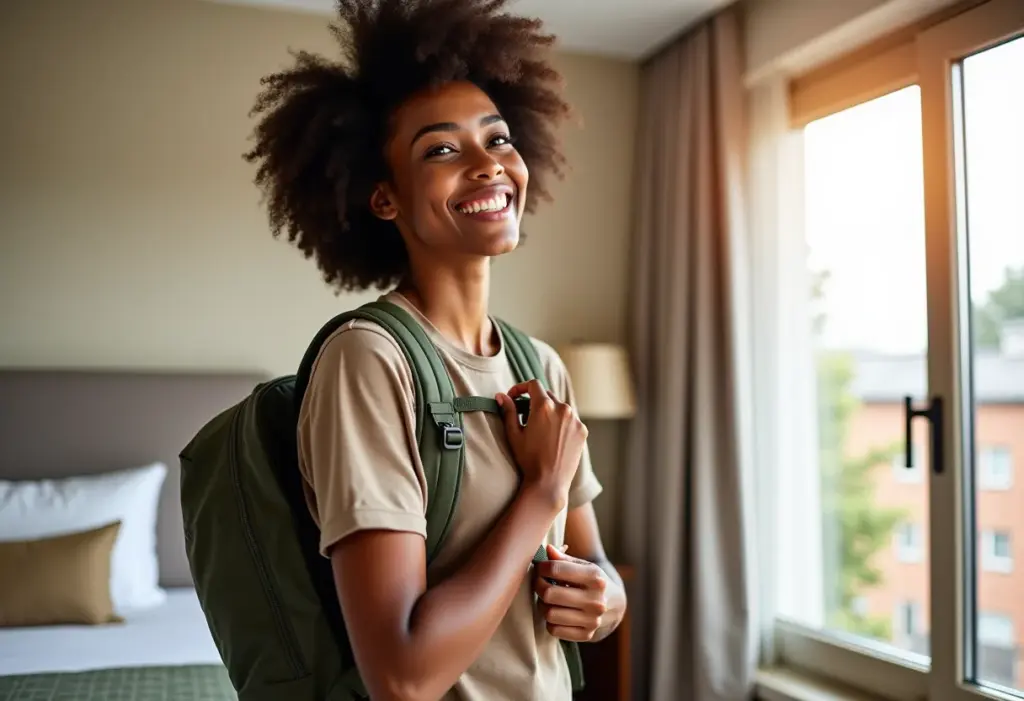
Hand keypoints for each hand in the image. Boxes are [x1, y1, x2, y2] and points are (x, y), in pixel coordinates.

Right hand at [497, 380, 586, 508]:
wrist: (549, 483)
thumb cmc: (528, 459)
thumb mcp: (514, 434)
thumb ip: (508, 411)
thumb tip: (501, 395)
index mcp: (544, 406)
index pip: (533, 385)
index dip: (521, 388)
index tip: (514, 397)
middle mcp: (563, 408)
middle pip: (547, 395)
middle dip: (534, 401)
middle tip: (524, 415)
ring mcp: (575, 420)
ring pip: (560, 407)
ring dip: (549, 412)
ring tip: (539, 429)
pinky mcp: (582, 431)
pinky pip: (570, 419)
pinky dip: (561, 422)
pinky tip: (552, 437)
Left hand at [533, 544, 609, 641]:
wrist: (614, 604)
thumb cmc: (591, 581)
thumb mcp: (583, 566)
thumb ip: (563, 559)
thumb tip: (548, 549)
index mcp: (595, 577)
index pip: (556, 569)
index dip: (541, 567)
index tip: (540, 568)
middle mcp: (595, 600)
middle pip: (549, 593)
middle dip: (538, 586)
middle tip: (539, 583)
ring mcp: (592, 620)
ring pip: (549, 614)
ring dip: (543, 605)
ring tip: (548, 599)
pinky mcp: (586, 634)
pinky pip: (554, 630)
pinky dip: (550, 621)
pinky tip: (556, 613)